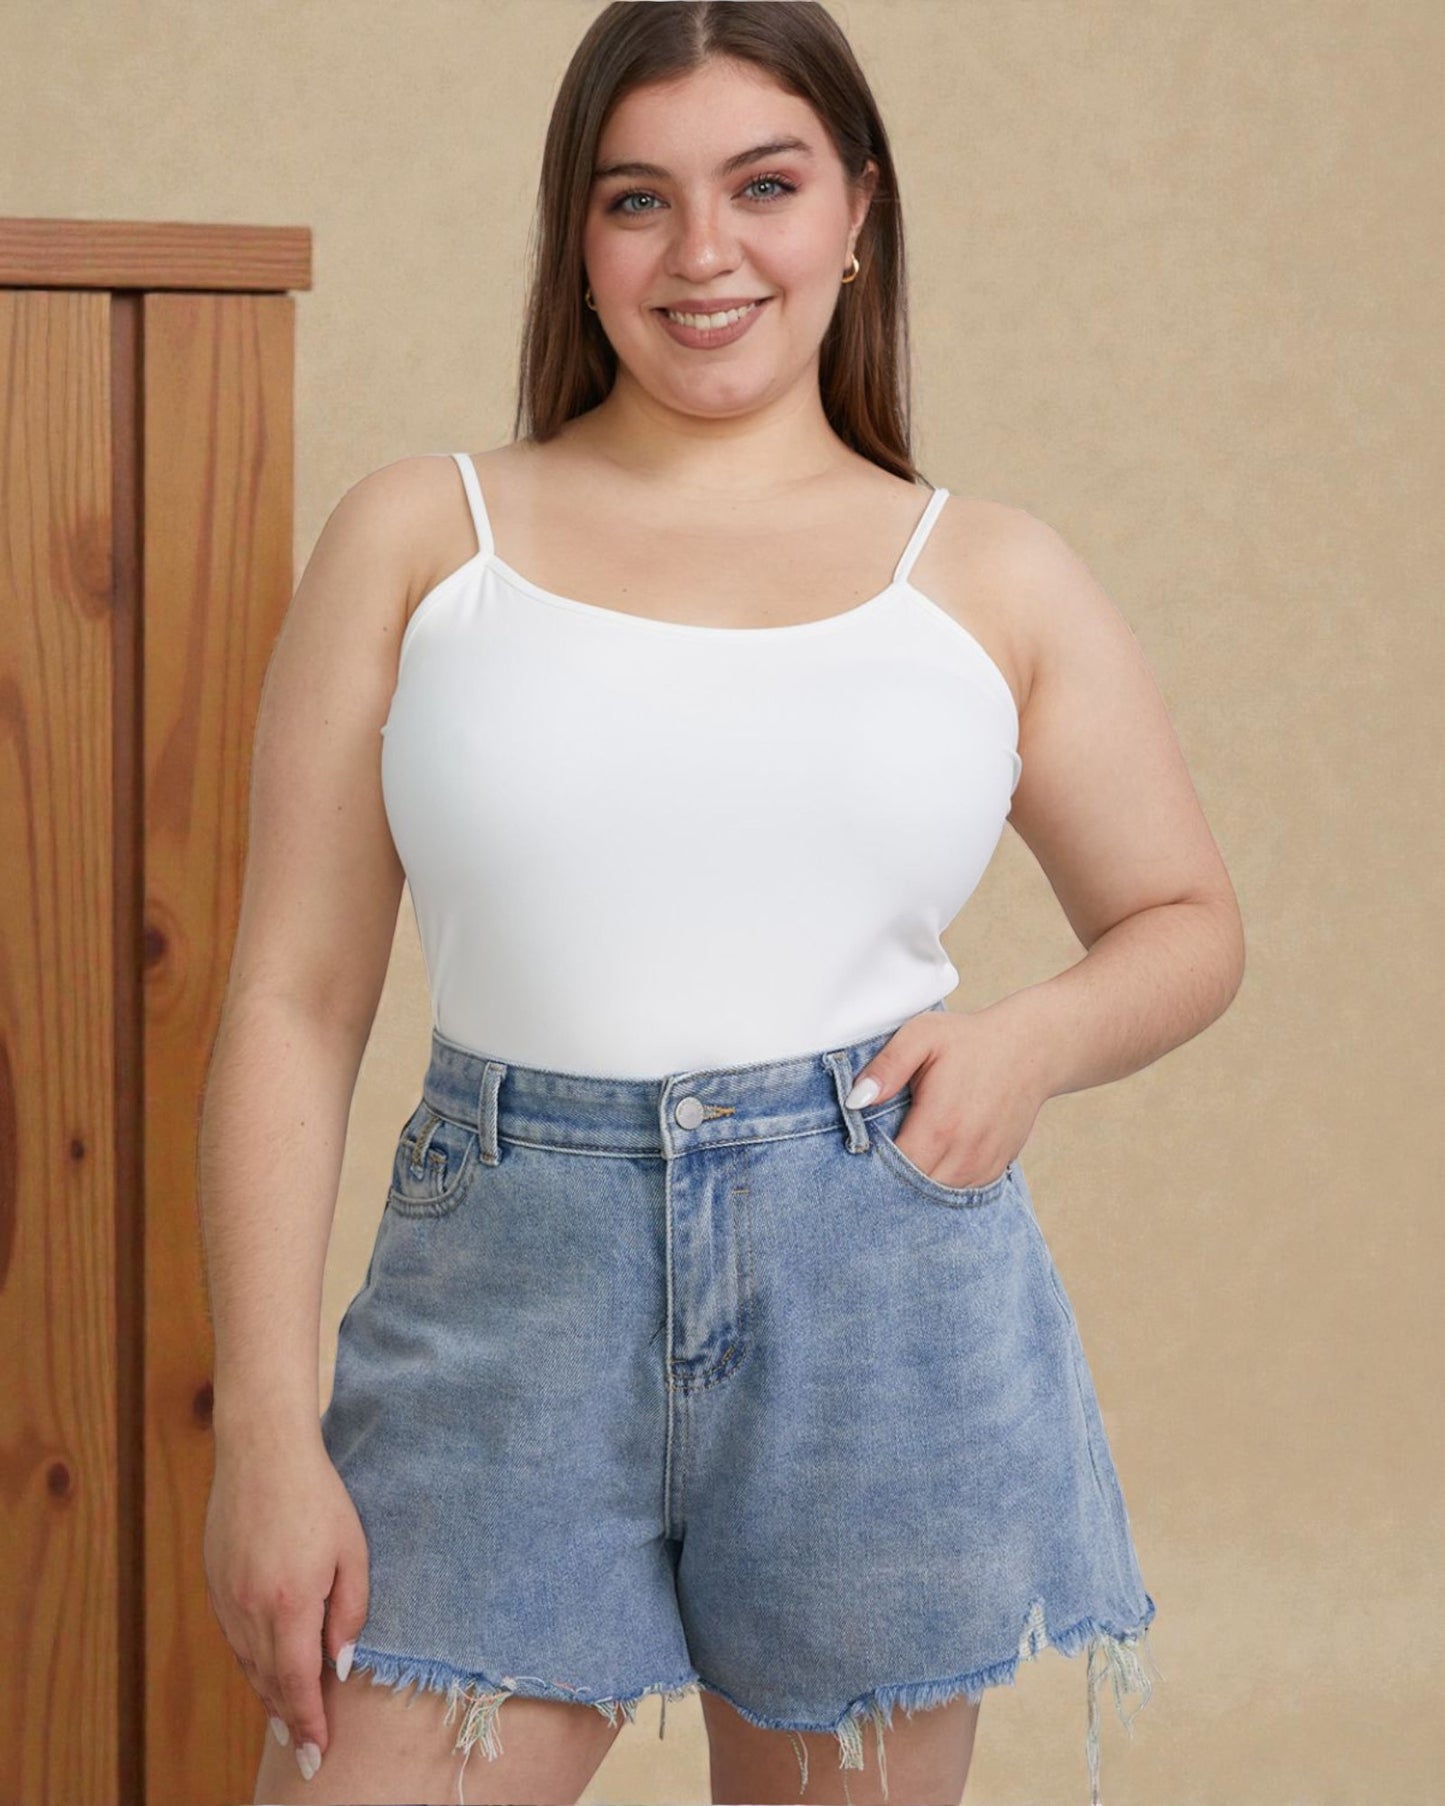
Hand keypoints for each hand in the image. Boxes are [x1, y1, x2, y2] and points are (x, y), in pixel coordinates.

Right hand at [203, 1425, 368, 1782]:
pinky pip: (234, 1637)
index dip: (309, 1722)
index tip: (317, 1754)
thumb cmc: (318, 1495)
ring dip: (268, 1695)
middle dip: (288, 1721)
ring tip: (286, 1721)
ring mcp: (227, 1598)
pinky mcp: (215, 1583)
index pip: (299, 1682)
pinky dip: (251, 1661)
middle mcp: (251, 1609)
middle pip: (270, 1681)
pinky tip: (264, 1669)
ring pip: (248, 1663)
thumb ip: (349, 1611)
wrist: (261, 1451)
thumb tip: (340, 1663)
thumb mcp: (351, 1551)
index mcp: (290, 1603)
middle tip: (303, 1754)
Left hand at [846, 1003, 1046, 1188]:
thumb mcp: (922, 1036)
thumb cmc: (969, 1040)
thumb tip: (855, 1100)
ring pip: (937, 1197)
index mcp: (939, 1124)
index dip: (870, 1166)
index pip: (893, 1169)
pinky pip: (960, 1192)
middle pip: (913, 1190)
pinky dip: (941, 1184)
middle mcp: (964, 1153)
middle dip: (889, 1180)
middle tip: (873, 1160)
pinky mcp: (997, 1169)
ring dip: (916, 1186)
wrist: (1031, 1049)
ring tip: (901, 1160)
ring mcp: (983, 1165)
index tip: (858, 1153)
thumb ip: (886, 1067)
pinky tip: (929, 1162)